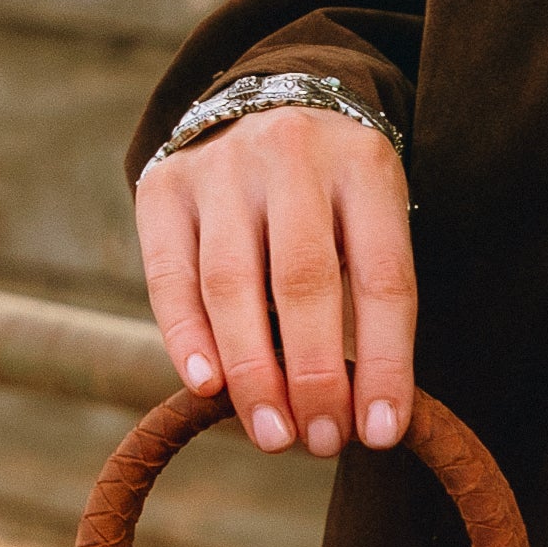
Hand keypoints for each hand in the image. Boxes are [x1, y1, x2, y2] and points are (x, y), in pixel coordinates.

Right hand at [135, 105, 415, 458]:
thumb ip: (366, 303)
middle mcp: (291, 153)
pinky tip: (206, 388)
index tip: (380, 433)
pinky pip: (171, 276)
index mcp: (365, 165)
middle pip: (303, 280)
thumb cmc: (330, 198)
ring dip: (252, 372)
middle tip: (320, 444)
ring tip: (272, 435)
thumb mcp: (369, 222)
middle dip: (314, 376)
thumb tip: (362, 420)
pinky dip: (187, 338)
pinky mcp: (164, 187)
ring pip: (232, 283)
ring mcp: (221, 165)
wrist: (261, 102)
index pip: (382, 277)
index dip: (383, 363)